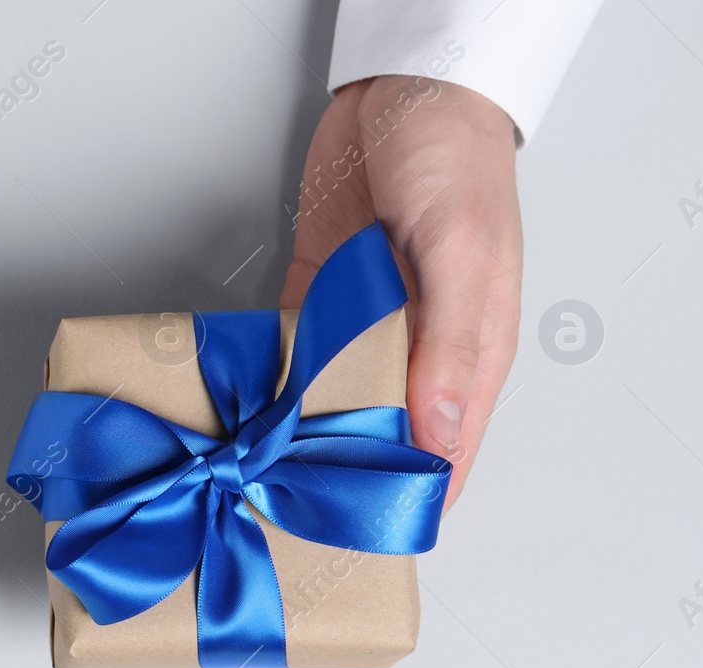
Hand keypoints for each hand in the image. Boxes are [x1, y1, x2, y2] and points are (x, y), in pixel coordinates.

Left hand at [280, 75, 521, 509]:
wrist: (405, 88)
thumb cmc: (457, 162)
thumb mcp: (464, 256)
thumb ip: (450, 348)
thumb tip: (438, 438)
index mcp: (468, 355)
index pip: (444, 453)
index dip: (407, 500)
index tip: (359, 544)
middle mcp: (415, 351)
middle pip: (378, 438)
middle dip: (336, 479)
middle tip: (280, 519)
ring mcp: (364, 326)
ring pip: (326, 403)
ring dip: (292, 437)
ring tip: (246, 483)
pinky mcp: (319, 295)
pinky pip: (290, 354)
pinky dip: (266, 380)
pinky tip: (234, 411)